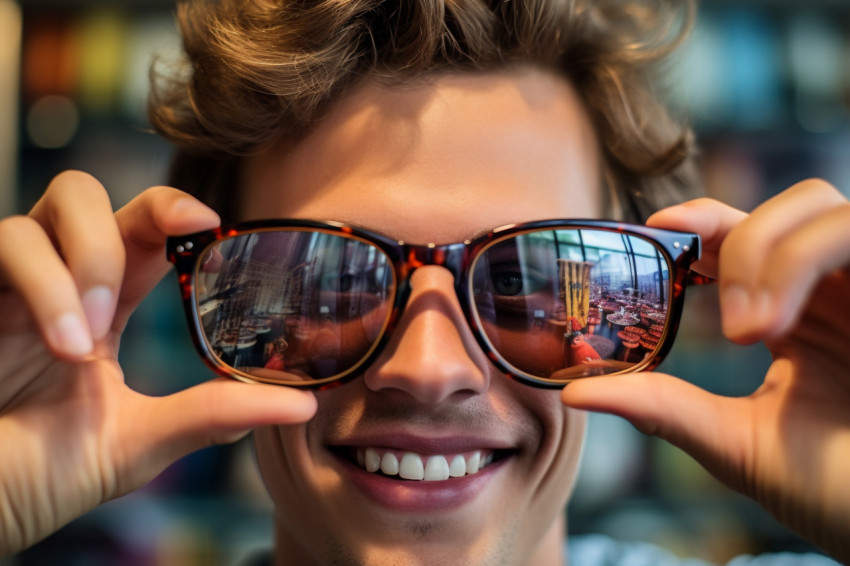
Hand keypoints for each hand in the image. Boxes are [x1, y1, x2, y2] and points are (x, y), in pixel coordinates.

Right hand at [0, 171, 316, 555]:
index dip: (173, 211)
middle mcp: (54, 286)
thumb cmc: (45, 475)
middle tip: (149, 278)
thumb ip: (213, 415)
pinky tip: (64, 343)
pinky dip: (44, 286)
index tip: (211, 222)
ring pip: (39, 215)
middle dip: (127, 220)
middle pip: (85, 197)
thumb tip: (302, 404)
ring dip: (82, 266)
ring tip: (88, 337)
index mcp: (100, 308)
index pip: (139, 232)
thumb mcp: (141, 441)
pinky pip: (4, 246)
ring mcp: (5, 289)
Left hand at [561, 179, 849, 562]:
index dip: (701, 220)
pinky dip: (800, 259)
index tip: (653, 228)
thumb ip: (661, 408)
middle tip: (703, 295)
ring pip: (819, 206)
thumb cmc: (831, 492)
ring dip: (765, 251)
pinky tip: (773, 324)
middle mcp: (834, 292)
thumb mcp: (733, 442)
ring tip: (746, 328)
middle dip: (731, 234)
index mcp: (796, 317)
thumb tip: (574, 392)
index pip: (746, 240)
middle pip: (784, 206)